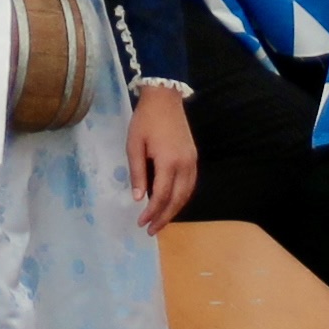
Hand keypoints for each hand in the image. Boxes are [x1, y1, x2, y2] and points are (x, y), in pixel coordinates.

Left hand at [126, 84, 197, 233]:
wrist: (165, 98)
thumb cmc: (145, 120)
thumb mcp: (134, 145)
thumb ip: (137, 173)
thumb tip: (138, 198)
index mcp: (168, 161)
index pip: (161, 195)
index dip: (151, 212)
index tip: (141, 223)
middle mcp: (184, 164)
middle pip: (177, 199)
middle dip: (164, 217)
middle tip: (151, 230)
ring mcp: (192, 161)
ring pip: (187, 194)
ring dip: (175, 210)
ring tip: (161, 221)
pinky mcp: (194, 157)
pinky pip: (191, 184)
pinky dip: (182, 197)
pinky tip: (172, 203)